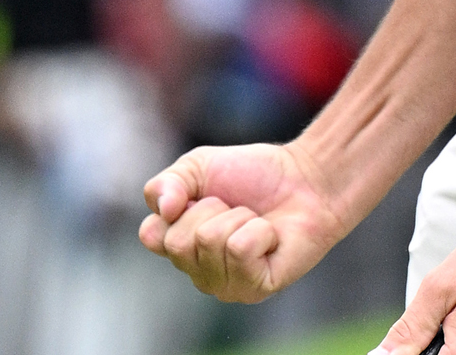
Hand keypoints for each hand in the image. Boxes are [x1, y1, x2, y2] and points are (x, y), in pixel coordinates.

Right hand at [139, 142, 344, 301]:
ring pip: (209, 243)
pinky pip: (240, 249)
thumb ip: (166, 183)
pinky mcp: (256, 289)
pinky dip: (259, 230)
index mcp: (180, 245)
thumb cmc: (253, 175)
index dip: (175, 207)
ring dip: (238, 218)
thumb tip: (164, 211)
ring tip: (255, 221)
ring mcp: (226, 285)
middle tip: (236, 207)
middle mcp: (198, 272)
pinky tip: (272, 236)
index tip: (201, 195)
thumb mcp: (198, 166)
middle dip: (211, 210)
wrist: (305, 178)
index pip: (150, 236)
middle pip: (179, 242)